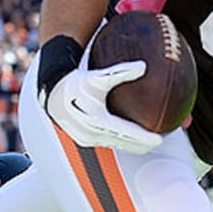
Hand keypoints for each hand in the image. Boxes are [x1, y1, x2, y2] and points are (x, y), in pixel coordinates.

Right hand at [44, 61, 162, 153]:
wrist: (52, 92)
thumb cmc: (76, 82)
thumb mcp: (98, 76)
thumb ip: (121, 72)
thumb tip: (143, 66)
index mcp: (97, 121)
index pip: (127, 134)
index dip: (144, 138)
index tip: (160, 139)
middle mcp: (92, 134)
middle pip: (124, 144)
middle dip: (143, 145)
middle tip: (160, 141)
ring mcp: (87, 139)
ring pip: (116, 144)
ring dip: (132, 144)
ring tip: (148, 141)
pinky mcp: (84, 139)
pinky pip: (107, 142)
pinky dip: (121, 140)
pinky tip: (129, 134)